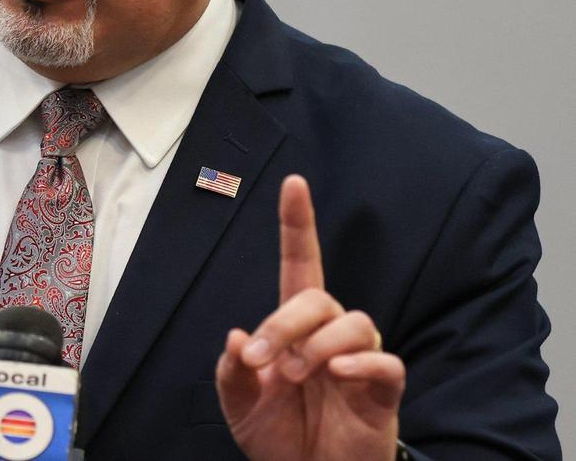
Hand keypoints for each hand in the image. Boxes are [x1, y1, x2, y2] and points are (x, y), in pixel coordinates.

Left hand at [215, 175, 405, 460]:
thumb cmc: (278, 436)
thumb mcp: (239, 404)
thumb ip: (233, 370)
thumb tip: (238, 335)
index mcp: (293, 328)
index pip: (300, 263)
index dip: (298, 224)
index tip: (293, 183)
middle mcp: (328, 334)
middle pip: (317, 298)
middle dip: (283, 323)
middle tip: (263, 360)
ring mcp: (358, 359)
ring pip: (353, 322)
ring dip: (315, 344)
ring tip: (295, 376)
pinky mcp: (382, 389)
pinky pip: (385, 361)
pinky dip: (360, 362)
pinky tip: (337, 373)